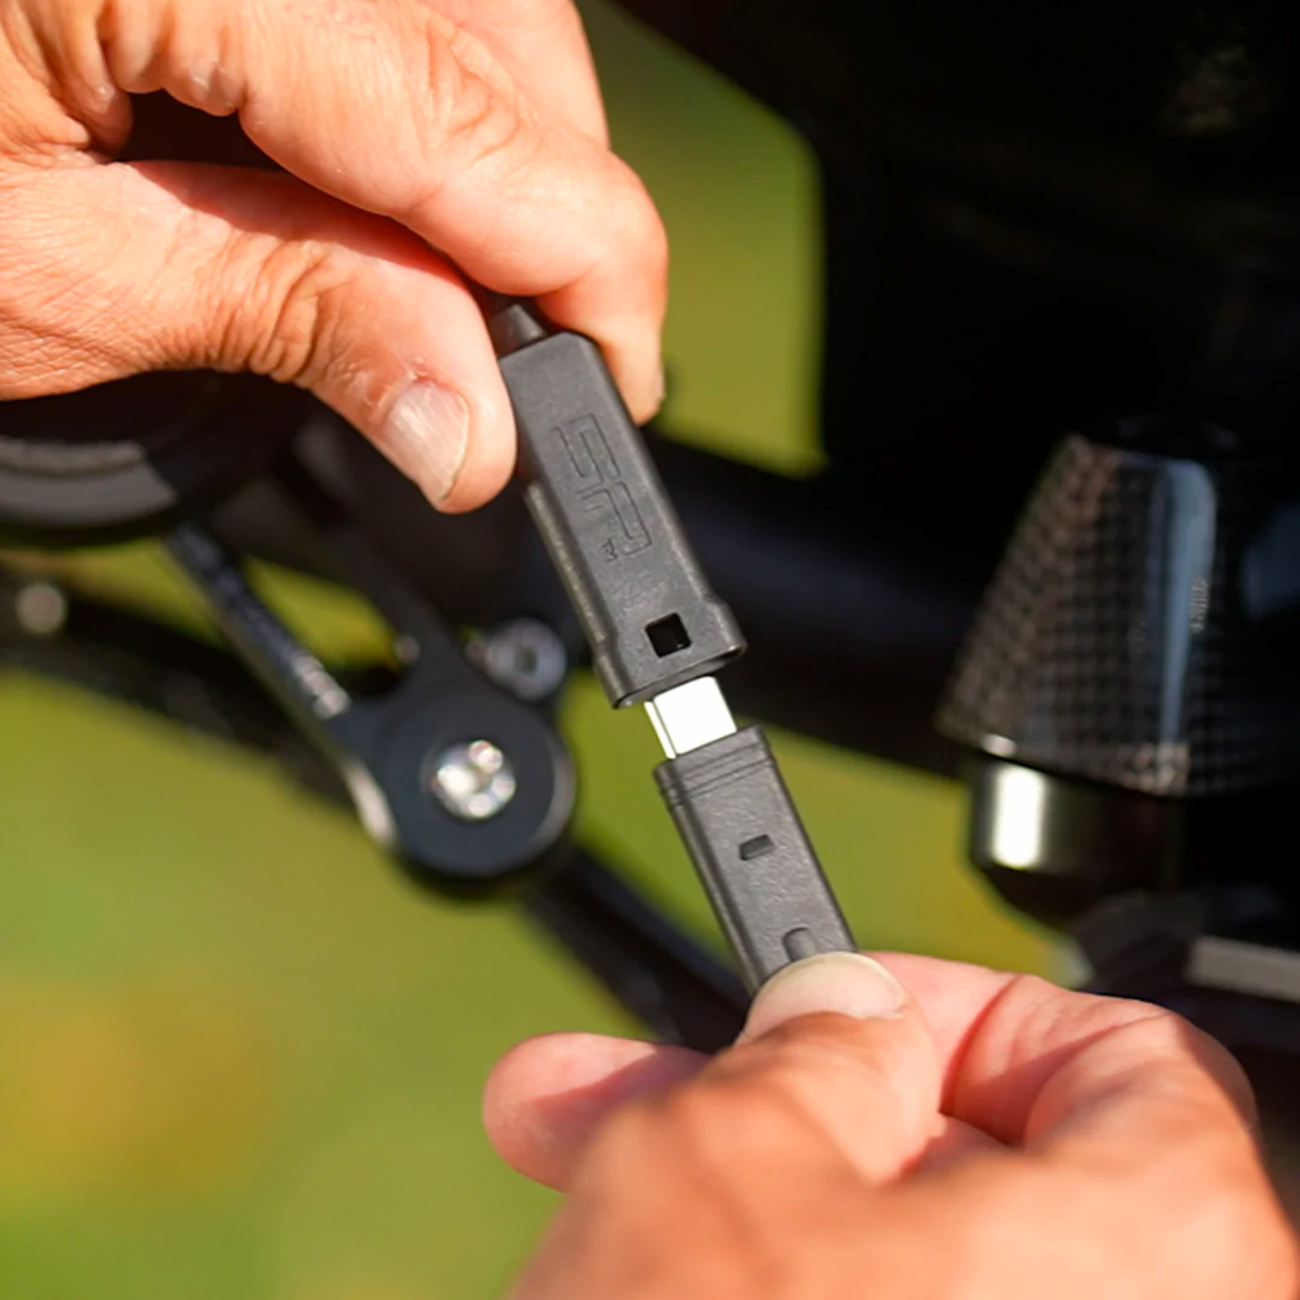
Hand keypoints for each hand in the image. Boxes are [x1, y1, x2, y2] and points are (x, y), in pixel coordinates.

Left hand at [0, 0, 665, 509]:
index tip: (613, 389)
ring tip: (444, 284)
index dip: (585, 270)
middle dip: (549, 216)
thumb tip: (475, 421)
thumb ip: (299, 319)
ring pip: (469, 5)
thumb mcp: (47, 280)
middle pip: (501, 38)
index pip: (476, 118)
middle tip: (520, 365)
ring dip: (492, 154)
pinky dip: (421, 92)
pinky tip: (385, 180)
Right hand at [484, 952, 1298, 1298]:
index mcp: (1162, 1253)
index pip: (1110, 1058)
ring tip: (579, 1188)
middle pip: (958, 1175)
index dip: (954, 1010)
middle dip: (764, 1111)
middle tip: (617, 1089)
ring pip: (887, 1284)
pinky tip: (634, 1293)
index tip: (825, 1014)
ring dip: (727, 1215)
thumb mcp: (732, 1151)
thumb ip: (810, 1040)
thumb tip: (851, 1008)